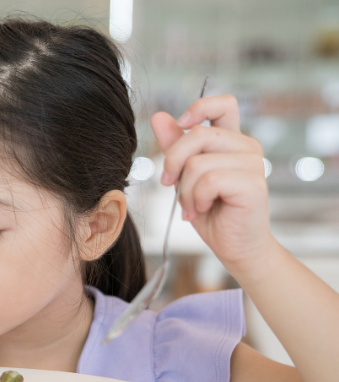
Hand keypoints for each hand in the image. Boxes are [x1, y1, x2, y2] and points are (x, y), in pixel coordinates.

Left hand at [151, 95, 277, 278]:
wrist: (234, 246)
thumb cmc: (210, 212)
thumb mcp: (185, 176)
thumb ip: (175, 146)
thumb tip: (158, 116)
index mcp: (232, 140)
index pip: (223, 104)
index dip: (199, 107)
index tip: (181, 124)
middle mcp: (247, 146)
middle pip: (197, 134)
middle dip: (173, 161)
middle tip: (169, 185)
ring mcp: (253, 164)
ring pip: (197, 162)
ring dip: (184, 190)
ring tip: (191, 206)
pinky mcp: (253, 184)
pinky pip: (208, 180)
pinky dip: (195, 199)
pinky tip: (201, 210)